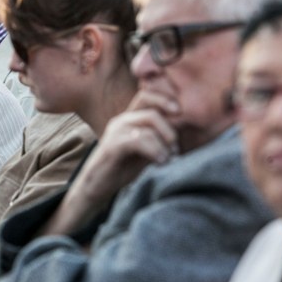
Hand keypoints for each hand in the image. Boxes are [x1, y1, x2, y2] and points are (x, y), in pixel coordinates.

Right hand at [71, 89, 179, 204]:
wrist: (96, 186)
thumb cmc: (122, 168)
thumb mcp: (146, 150)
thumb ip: (160, 138)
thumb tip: (185, 128)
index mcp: (129, 119)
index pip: (147, 96)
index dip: (165, 99)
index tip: (181, 114)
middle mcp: (122, 120)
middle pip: (151, 108)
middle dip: (170, 126)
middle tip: (175, 146)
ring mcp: (116, 131)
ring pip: (149, 121)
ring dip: (165, 142)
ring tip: (168, 158)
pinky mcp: (113, 145)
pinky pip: (140, 139)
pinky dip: (156, 150)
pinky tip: (160, 162)